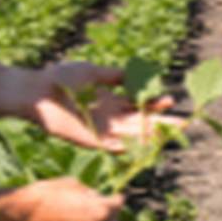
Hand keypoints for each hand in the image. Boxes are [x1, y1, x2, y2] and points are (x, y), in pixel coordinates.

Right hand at [2, 177, 122, 220]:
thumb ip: (89, 193)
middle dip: (107, 217)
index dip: (115, 200)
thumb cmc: (44, 195)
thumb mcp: (71, 184)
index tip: (114, 198)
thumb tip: (96, 198)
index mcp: (101, 209)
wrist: (21, 218)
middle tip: (97, 212)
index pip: (119, 204)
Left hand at [27, 61, 185, 152]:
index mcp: (112, 101)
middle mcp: (110, 118)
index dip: (156, 103)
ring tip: (168, 135)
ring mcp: (100, 130)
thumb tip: (137, 74)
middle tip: (184, 123)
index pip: (140, 105)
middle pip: (141, 123)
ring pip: (131, 136)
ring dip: (149, 136)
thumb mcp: (93, 72)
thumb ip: (114, 75)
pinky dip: (123, 148)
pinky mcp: (89, 141)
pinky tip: (139, 146)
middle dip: (162, 123)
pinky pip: (110, 148)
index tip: (171, 99)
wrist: (38, 91)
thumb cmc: (61, 78)